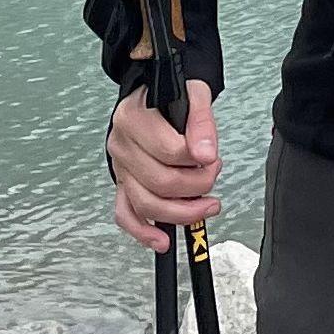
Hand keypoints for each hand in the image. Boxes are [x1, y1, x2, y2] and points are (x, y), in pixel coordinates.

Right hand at [107, 76, 217, 250]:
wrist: (155, 92)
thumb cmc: (172, 92)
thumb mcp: (193, 92)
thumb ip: (201, 121)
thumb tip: (206, 155)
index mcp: (132, 117)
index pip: (168, 150)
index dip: (198, 160)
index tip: (213, 157)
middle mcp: (121, 144)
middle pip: (159, 182)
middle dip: (196, 186)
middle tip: (213, 174)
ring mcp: (120, 167)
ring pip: (145, 203)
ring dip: (181, 213)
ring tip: (207, 206)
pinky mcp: (123, 184)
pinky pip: (125, 214)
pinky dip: (143, 232)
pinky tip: (162, 241)